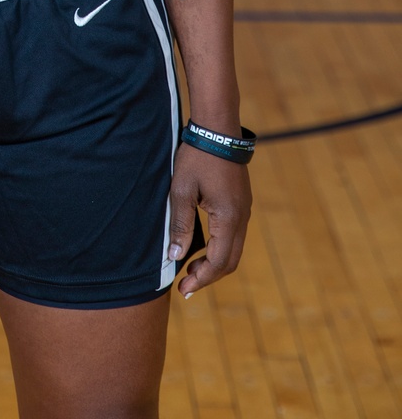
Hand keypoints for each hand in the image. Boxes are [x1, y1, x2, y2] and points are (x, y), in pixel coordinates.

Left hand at [166, 140, 250, 297]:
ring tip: (191, 268)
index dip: (201, 279)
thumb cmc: (196, 158)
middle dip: (208, 276)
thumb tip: (175, 256)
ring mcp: (244, 211)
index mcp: (228, 218)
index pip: (218, 262)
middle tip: (186, 285)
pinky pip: (234, 235)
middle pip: (229, 261)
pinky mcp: (241, 203)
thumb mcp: (181, 190)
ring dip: (214, 263)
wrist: (217, 129)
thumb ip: (180, 225)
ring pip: (234, 249)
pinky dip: (220, 248)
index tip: (183, 289)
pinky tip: (202, 246)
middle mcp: (241, 218)